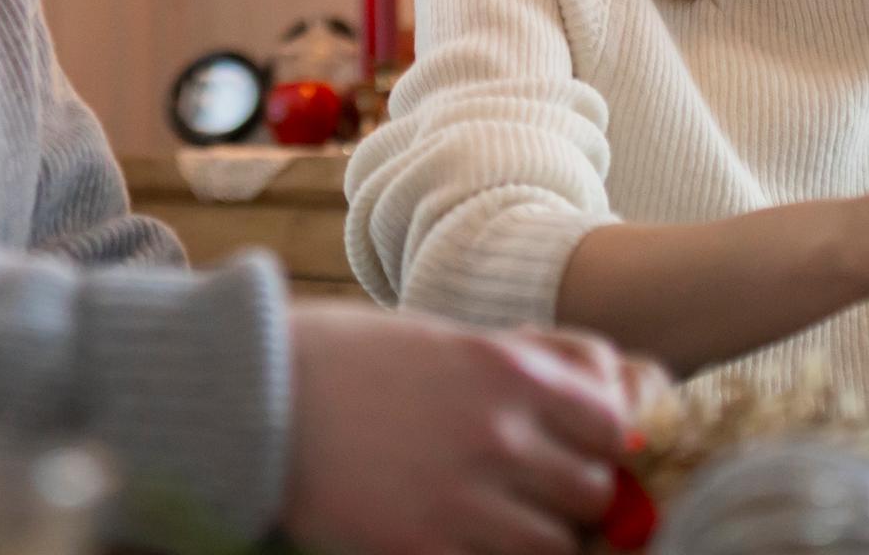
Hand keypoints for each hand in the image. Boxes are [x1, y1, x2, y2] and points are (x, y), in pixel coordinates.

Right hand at [284, 303, 665, 554]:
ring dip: (543, 539)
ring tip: (504, 525)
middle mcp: (497, 432)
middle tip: (544, 496)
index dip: (606, 442)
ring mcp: (461, 498)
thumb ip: (531, 358)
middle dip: (579, 498)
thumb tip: (614, 385)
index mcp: (505, 368)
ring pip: (558, 545)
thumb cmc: (350, 359)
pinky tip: (464, 542)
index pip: (615, 422)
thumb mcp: (448, 336)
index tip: (584, 450)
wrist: (254, 395)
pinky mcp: (422, 549)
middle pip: (595, 491)